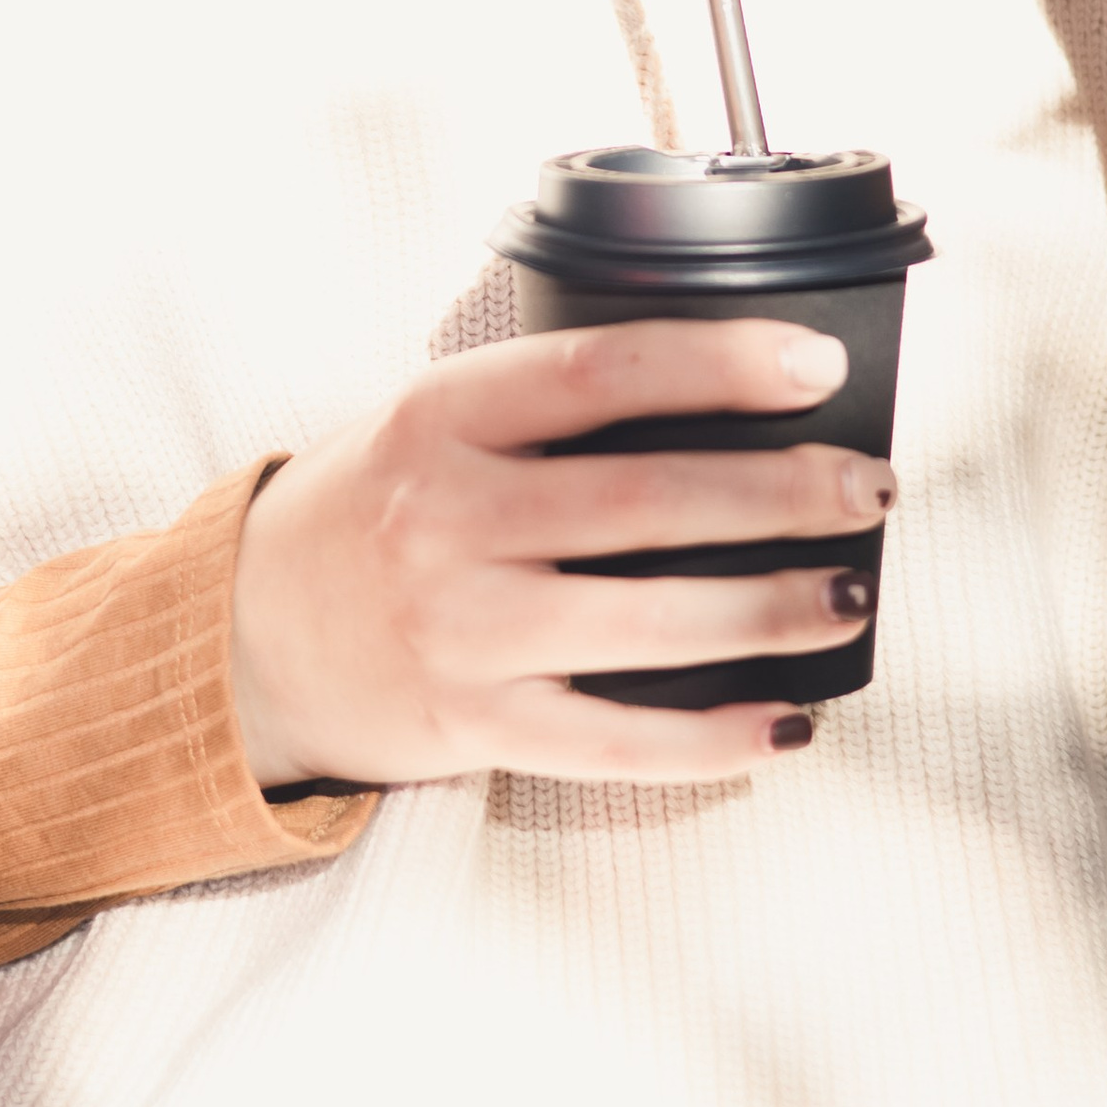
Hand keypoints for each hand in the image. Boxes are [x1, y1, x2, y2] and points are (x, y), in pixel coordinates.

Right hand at [231, 321, 891, 787]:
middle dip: (783, 491)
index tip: (816, 365)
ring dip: (771, 609)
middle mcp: (447, 521)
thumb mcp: (426, 425)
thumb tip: (726, 407)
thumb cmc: (361, 514)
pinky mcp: (476, 727)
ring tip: (845, 593)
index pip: (603, 372)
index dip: (724, 364)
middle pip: (649, 501)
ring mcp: (462, 632)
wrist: (239, 640)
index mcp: (439, 419)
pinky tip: (787, 722)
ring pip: (651, 624)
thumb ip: (543, 412)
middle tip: (867, 487)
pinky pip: (619, 742)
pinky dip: (714, 739)